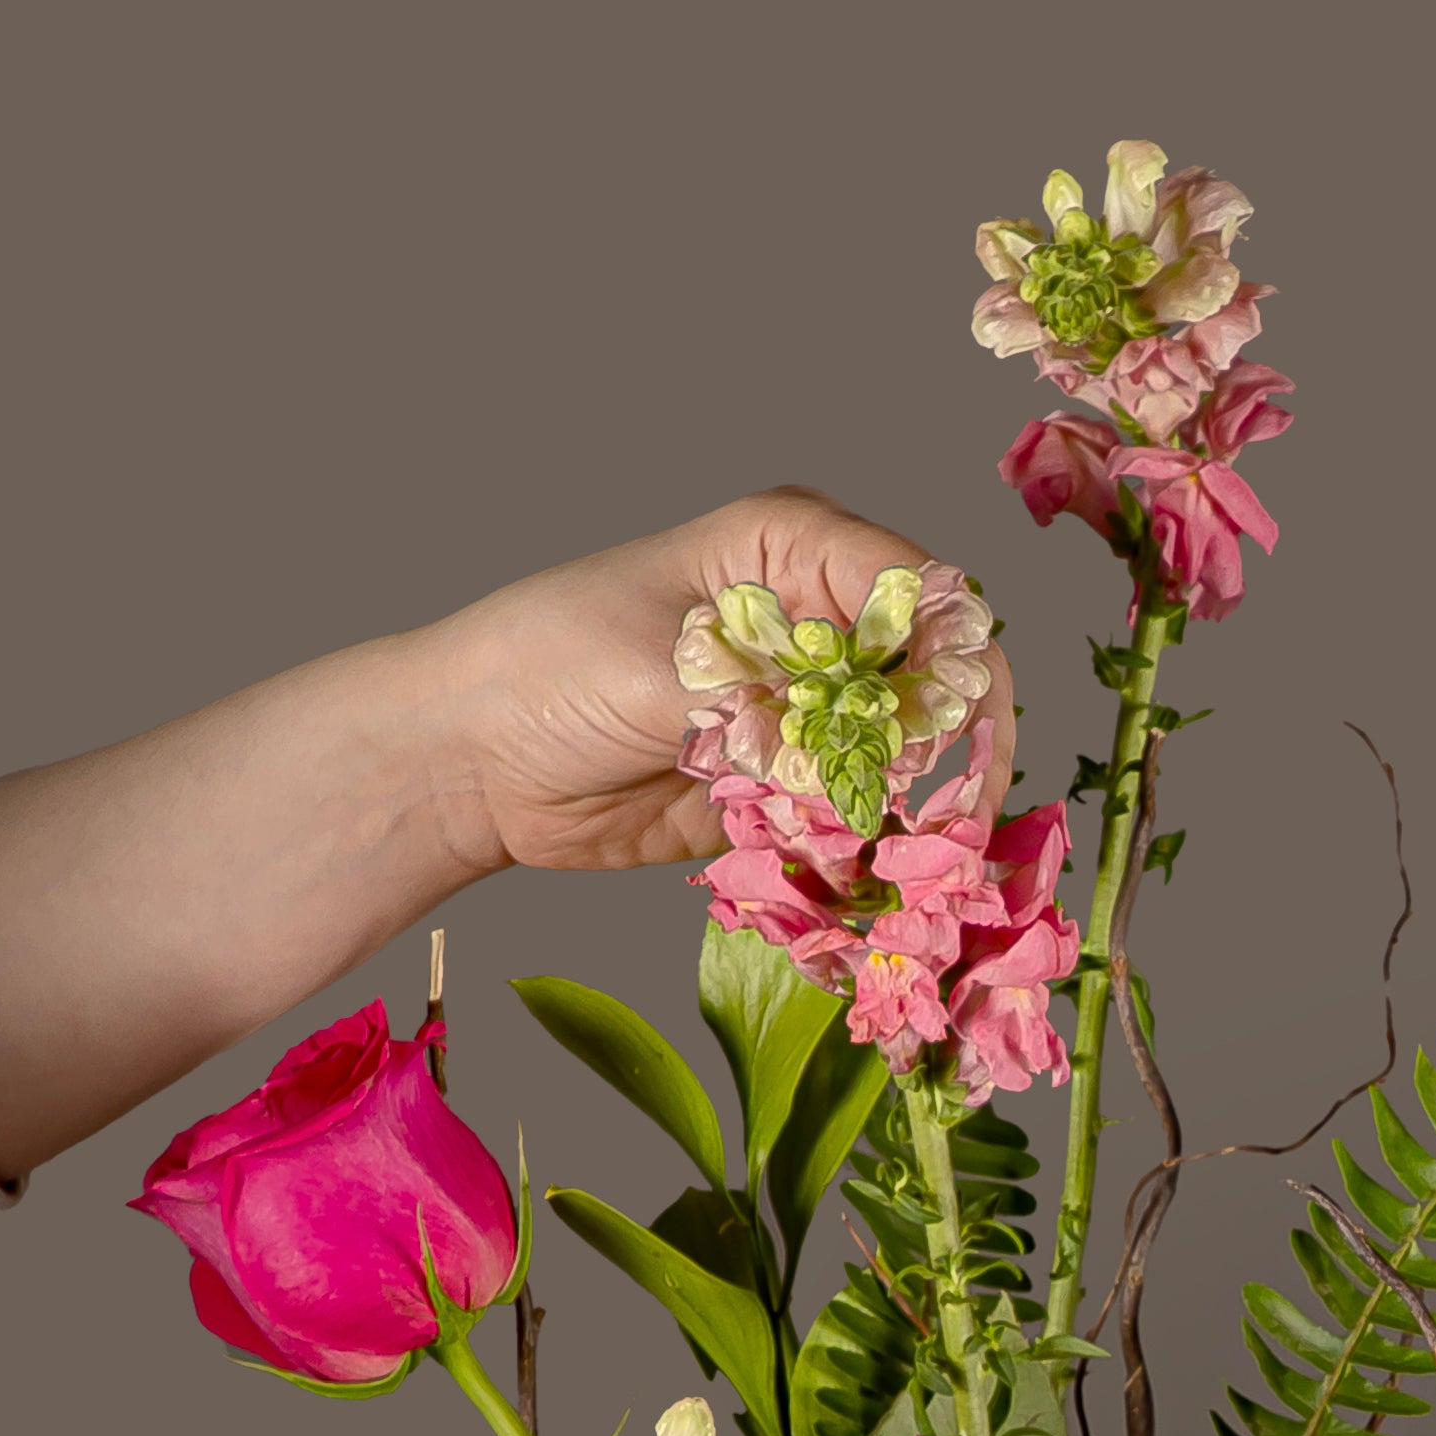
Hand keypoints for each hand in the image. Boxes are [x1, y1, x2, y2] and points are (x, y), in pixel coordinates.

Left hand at [420, 486, 935, 878]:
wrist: (476, 761)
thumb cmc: (551, 668)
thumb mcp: (674, 671)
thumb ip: (782, 710)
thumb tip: (878, 758)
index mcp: (798, 551)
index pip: (930, 599)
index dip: (959, 673)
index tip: (951, 752)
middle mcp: (824, 622)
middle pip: (944, 683)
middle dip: (960, 757)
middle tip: (949, 830)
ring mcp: (817, 709)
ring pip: (918, 762)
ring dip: (926, 818)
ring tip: (918, 869)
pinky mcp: (798, 786)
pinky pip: (868, 823)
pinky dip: (877, 858)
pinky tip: (871, 884)